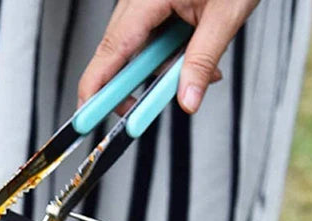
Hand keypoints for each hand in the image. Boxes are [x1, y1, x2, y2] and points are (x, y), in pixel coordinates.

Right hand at [78, 0, 258, 114]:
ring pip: (136, 52)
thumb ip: (203, 61)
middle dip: (138, 84)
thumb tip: (187, 99)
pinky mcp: (153, 8)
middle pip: (118, 56)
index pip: (111, 51)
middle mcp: (136, 1)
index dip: (95, 89)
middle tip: (152, 106)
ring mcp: (142, 4)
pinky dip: (169, 55)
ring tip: (198, 66)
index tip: (86, 117)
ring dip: (162, 69)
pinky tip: (192, 52)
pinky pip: (150, 41)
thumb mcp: (225, 15)